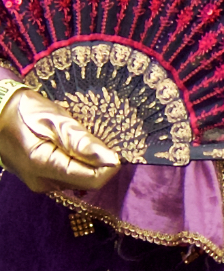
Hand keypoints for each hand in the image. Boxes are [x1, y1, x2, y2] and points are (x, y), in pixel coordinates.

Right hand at [0, 87, 118, 192]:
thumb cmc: (29, 114)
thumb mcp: (59, 121)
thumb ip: (83, 142)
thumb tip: (112, 160)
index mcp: (46, 168)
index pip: (91, 180)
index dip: (110, 166)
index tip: (121, 147)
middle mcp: (44, 184)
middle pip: (87, 182)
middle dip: (101, 163)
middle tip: (106, 138)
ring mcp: (41, 183)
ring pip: (79, 179)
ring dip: (91, 163)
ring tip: (91, 138)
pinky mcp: (42, 179)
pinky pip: (70, 175)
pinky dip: (80, 163)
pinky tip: (80, 146)